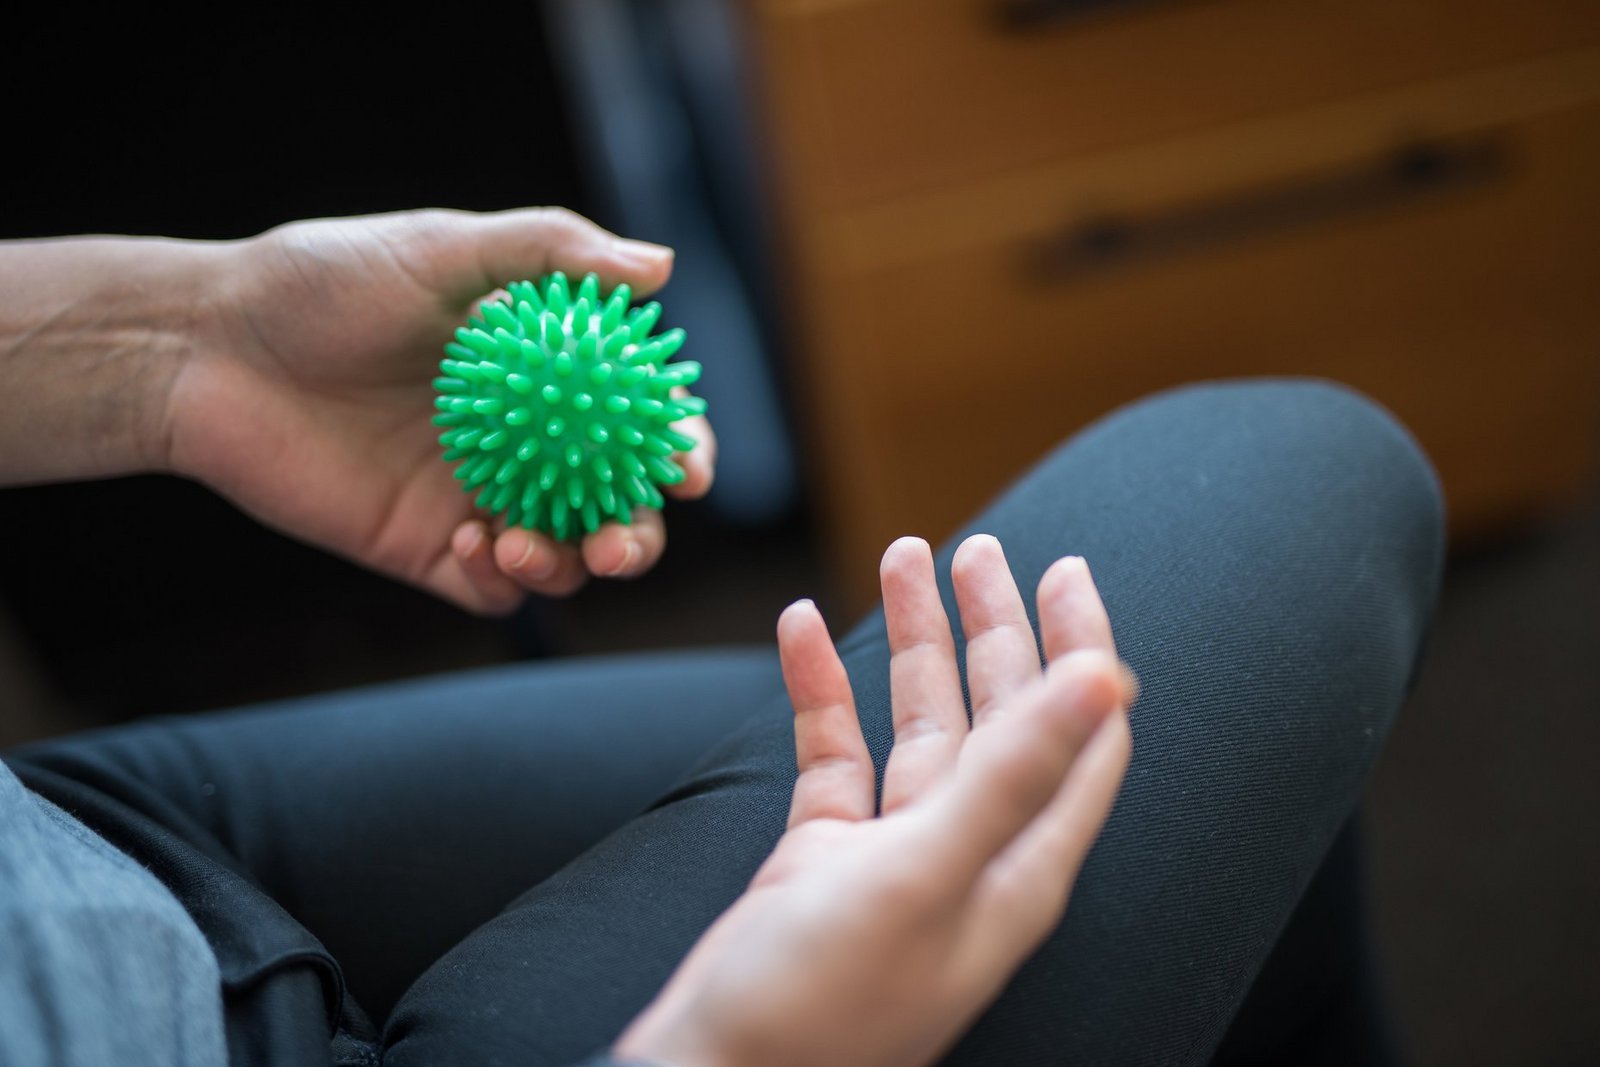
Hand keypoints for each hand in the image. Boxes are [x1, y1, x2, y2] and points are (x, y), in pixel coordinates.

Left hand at [167, 208, 715, 612]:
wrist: (208, 351)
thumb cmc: (324, 283)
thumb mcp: (442, 248)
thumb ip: (551, 252)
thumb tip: (661, 267)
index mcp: (542, 376)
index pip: (635, 420)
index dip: (676, 445)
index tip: (686, 465)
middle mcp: (523, 442)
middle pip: (615, 505)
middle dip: (638, 533)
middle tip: (620, 540)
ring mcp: (477, 497)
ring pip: (565, 557)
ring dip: (573, 564)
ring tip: (534, 544)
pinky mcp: (426, 547)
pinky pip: (491, 589)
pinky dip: (505, 582)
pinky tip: (479, 546)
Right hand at [615, 535, 1134, 1066]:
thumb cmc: (824, 1003)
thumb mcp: (926, 875)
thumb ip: (1015, 774)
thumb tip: (1106, 678)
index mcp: (1019, 862)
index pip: (1082, 735)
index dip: (1082, 649)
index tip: (1066, 569)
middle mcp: (969, 852)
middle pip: (1000, 714)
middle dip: (991, 627)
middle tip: (976, 548)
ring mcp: (894, 852)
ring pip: (917, 723)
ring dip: (909, 643)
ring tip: (901, 559)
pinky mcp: (825, 854)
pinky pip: (834, 752)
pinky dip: (821, 690)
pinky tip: (799, 629)